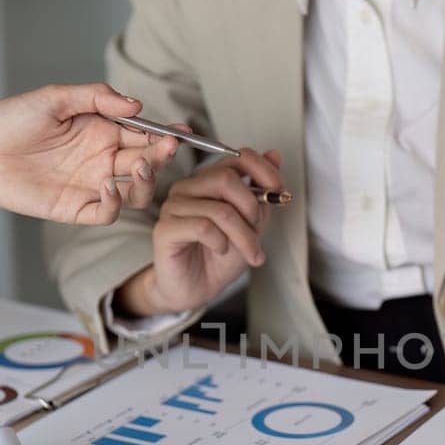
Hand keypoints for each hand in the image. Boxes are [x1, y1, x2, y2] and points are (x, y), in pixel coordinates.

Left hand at [0, 82, 177, 225]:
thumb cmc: (10, 121)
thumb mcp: (55, 99)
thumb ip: (96, 97)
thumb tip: (136, 106)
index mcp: (101, 131)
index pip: (143, 135)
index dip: (164, 133)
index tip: (181, 130)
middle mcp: (101, 159)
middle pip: (146, 162)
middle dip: (161, 155)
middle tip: (168, 146)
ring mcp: (90, 185)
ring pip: (135, 192)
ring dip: (146, 181)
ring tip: (140, 166)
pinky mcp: (75, 208)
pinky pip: (107, 212)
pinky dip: (114, 202)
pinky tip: (107, 185)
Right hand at [116, 149, 285, 315]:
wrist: (197, 289)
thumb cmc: (220, 257)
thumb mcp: (251, 224)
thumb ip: (261, 193)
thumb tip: (274, 155)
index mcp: (208, 181)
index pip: (236, 158)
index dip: (261, 170)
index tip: (279, 190)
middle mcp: (188, 188)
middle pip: (225, 179)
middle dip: (251, 208)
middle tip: (258, 231)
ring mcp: (174, 206)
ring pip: (218, 209)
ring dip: (243, 235)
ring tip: (250, 253)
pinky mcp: (165, 229)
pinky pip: (202, 227)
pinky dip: (221, 242)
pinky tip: (221, 251)